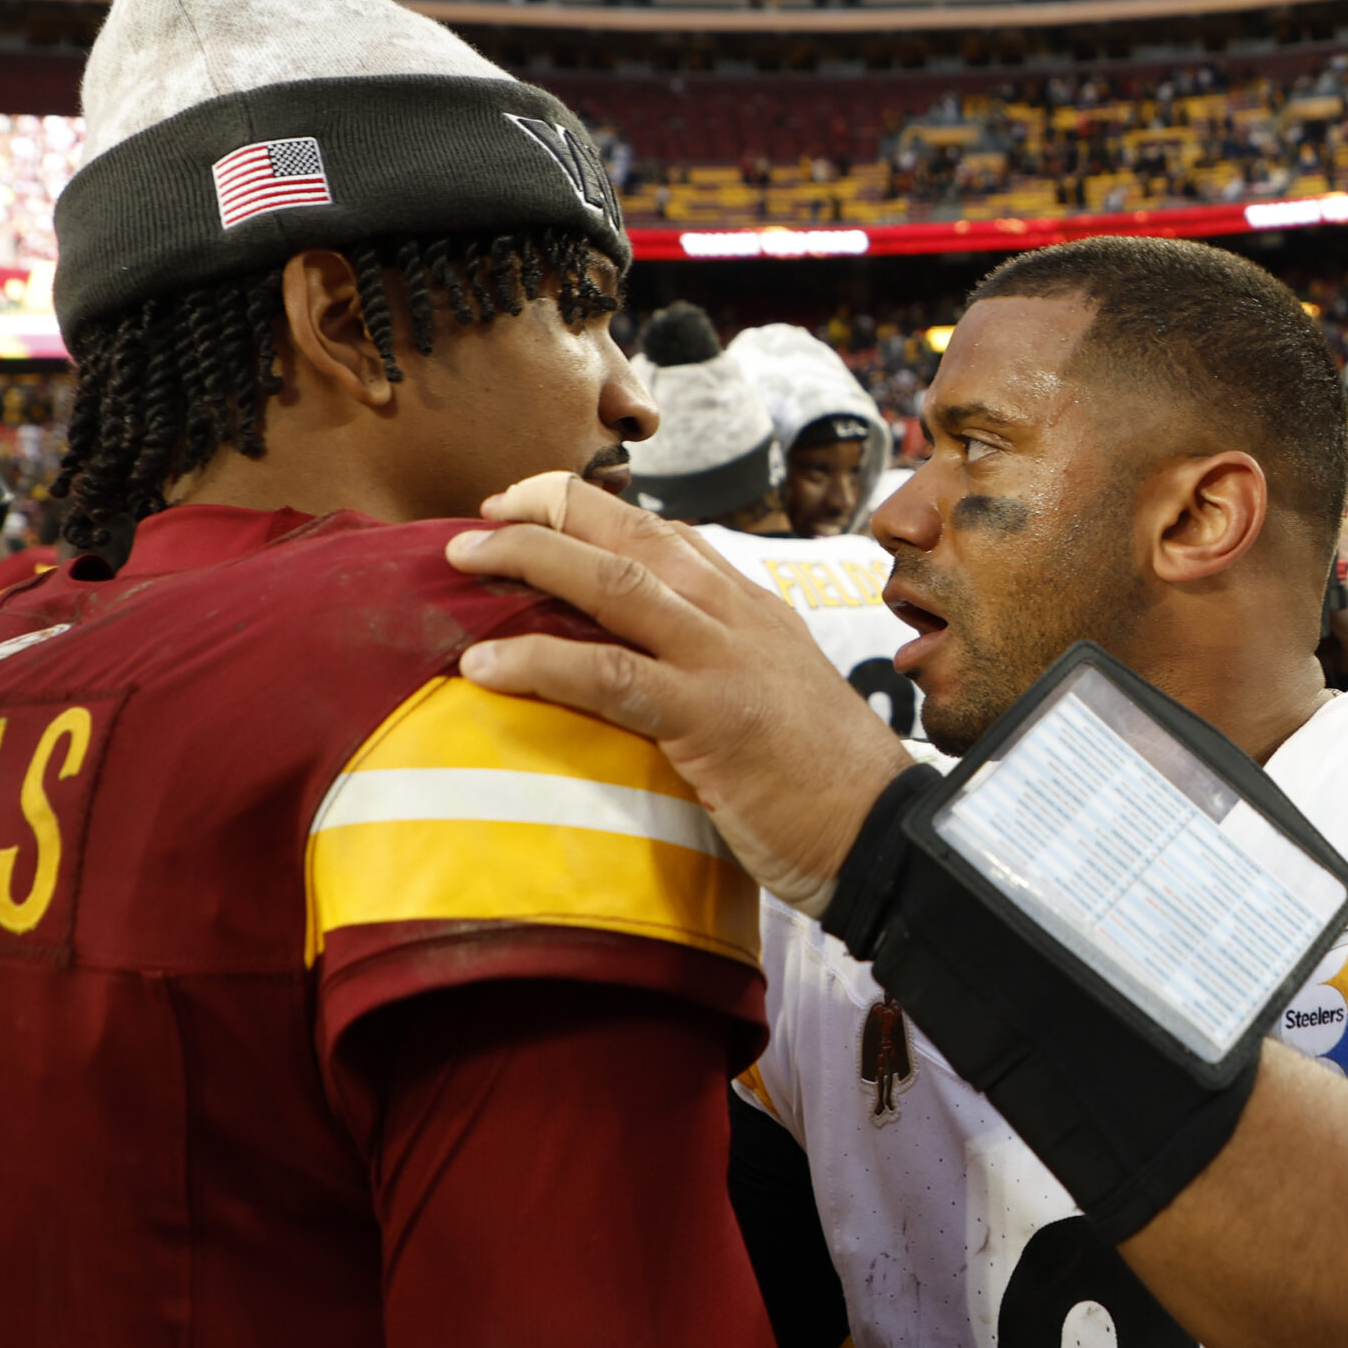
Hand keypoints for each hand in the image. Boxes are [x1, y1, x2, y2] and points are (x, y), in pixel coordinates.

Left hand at [448, 473, 915, 915]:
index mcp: (752, 608)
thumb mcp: (773, 700)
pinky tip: (483, 666)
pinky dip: (540, 661)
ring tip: (463, 561)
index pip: (664, 532)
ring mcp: (724, 661)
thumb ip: (717, 669)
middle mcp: (736, 616)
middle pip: (631, 531)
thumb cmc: (825, 788)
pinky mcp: (708, 718)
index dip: (590, 511)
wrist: (885, 837)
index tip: (531, 510)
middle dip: (547, 510)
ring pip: (613, 582)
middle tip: (478, 523)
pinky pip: (609, 675)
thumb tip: (642, 675)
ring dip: (530, 560)